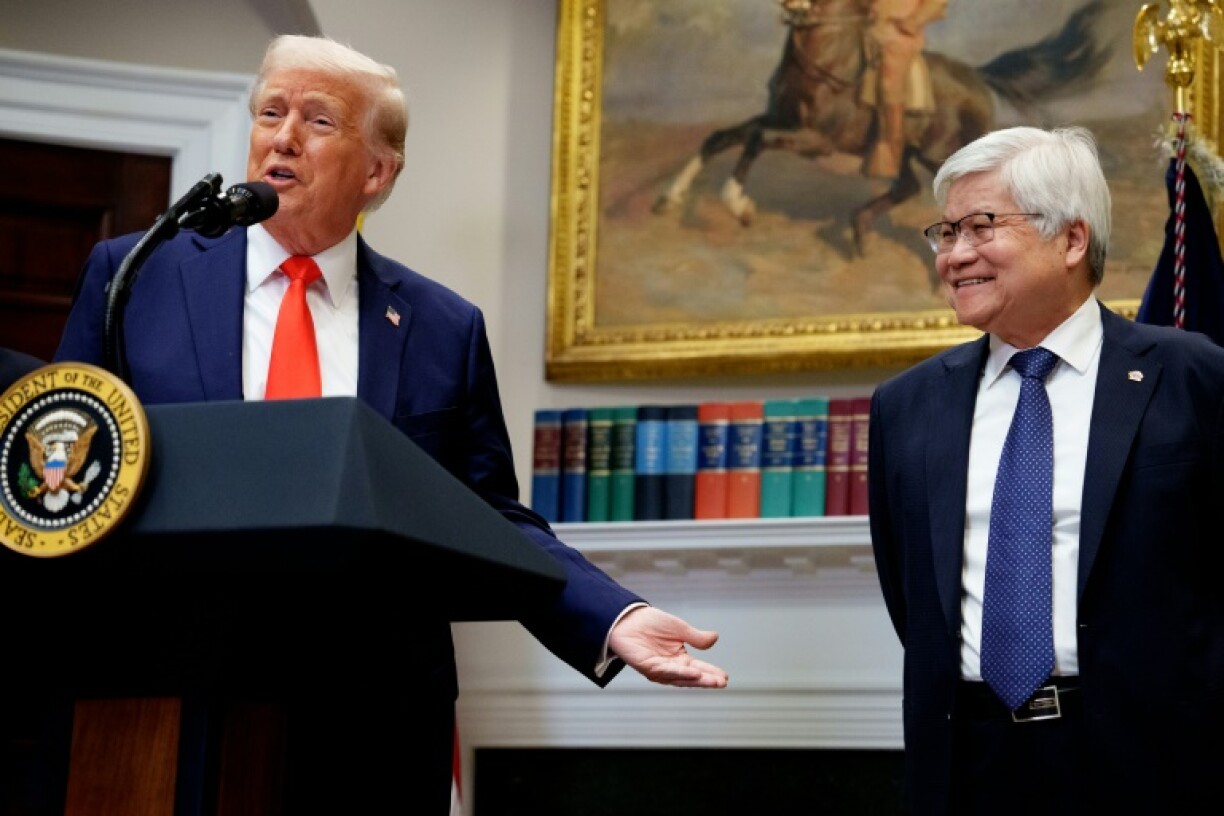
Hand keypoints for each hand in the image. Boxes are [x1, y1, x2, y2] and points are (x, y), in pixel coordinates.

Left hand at [608, 606, 728, 687]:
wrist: (628, 618)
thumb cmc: (651, 623)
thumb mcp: (680, 628)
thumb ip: (696, 636)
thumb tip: (716, 638)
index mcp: (679, 659)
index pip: (699, 668)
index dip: (712, 673)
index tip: (725, 677)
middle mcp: (670, 667)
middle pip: (691, 677)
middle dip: (707, 680)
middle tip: (722, 682)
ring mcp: (659, 669)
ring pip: (680, 678)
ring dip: (696, 680)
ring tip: (712, 680)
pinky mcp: (647, 667)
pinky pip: (665, 672)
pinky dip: (679, 673)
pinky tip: (692, 673)